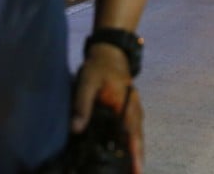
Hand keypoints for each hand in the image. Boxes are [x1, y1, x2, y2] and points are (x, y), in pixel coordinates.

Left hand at [72, 44, 144, 172]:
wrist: (110, 51)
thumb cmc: (99, 66)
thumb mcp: (87, 83)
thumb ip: (82, 105)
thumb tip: (76, 129)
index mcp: (126, 104)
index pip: (132, 132)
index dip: (134, 152)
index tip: (137, 168)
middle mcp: (134, 109)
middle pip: (138, 138)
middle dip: (137, 158)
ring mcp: (133, 109)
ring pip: (136, 135)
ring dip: (135, 152)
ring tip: (132, 170)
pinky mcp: (128, 109)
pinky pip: (132, 130)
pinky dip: (131, 143)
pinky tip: (124, 153)